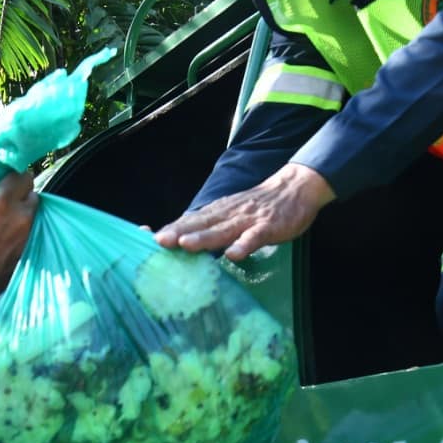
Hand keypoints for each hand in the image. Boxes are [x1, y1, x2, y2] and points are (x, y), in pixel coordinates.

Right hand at [0, 171, 38, 299]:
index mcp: (1, 202)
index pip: (20, 175)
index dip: (14, 177)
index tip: (8, 179)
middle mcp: (20, 213)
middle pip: (32, 189)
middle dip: (22, 190)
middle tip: (12, 197)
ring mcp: (29, 229)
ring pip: (35, 206)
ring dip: (26, 206)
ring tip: (12, 215)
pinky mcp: (33, 242)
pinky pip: (35, 223)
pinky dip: (27, 222)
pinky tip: (14, 230)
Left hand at [154, 162, 335, 261]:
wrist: (294, 188)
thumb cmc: (258, 206)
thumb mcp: (230, 213)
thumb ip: (210, 227)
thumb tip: (184, 243)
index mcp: (217, 212)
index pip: (190, 221)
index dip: (171, 229)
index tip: (148, 239)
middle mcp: (228, 214)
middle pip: (201, 224)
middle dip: (179, 233)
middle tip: (159, 241)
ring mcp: (247, 220)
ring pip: (223, 229)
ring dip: (204, 238)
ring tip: (186, 245)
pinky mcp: (267, 226)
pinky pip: (254, 236)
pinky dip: (244, 245)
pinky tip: (233, 254)